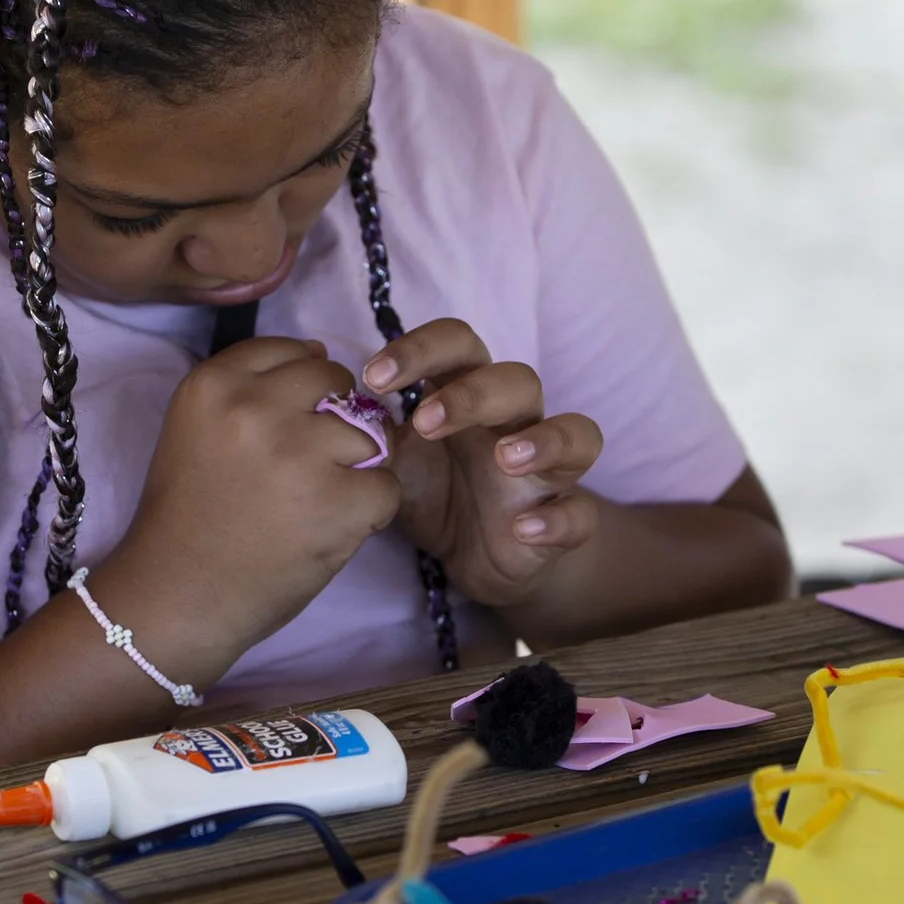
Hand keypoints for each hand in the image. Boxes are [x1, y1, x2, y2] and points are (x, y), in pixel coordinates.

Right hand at [101, 336, 402, 681]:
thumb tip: (321, 353)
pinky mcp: (337, 501)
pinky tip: (332, 528)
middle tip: (307, 469)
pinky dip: (369, 511)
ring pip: (370, 432)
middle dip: (333, 419)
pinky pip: (386, 486)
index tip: (281, 430)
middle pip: (333, 381)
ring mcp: (299, 453)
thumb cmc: (187, 518)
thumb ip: (248, 388)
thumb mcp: (195, 429)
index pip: (288, 351)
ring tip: (319, 501)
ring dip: (356, 466)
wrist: (175, 596)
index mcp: (213, 383)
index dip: (298, 392)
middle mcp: (255, 407)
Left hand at [365, 320, 603, 609]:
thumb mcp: (394, 460)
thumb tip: (321, 402)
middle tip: (424, 422)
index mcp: (469, 394)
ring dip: (542, 439)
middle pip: (518, 380)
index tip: (370, 377)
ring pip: (576, 433)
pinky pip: (581, 515)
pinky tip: (524, 529)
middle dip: (473, 394)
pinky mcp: (564, 520)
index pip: (458, 345)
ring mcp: (547, 471)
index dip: (420, 349)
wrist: (475, 558)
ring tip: (505, 458)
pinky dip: (557, 520)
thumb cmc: (434, 490)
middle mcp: (516, 422)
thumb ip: (370, 430)